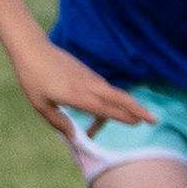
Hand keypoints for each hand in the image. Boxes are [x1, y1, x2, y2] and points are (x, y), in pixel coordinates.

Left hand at [12, 37, 154, 136]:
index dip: (123, 117)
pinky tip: (103, 109)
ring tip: (129, 121)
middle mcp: (90, 87)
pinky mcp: (90, 74)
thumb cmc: (33, 78)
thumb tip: (73, 138)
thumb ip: (58, 122)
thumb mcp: (40, 105)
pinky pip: (105, 90)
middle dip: (138, 109)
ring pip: (114, 96)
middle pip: (121, 98)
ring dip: (122, 109)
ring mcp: (92, 79)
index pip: (106, 109)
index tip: (137, 124)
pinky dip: (110, 101)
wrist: (33, 49)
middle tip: (154, 120)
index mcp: (78, 96)